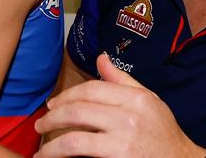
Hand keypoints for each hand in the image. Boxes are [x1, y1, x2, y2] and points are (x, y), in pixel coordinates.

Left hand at [34, 54, 205, 157]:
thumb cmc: (164, 134)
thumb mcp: (148, 100)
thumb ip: (122, 80)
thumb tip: (100, 58)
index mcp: (135, 98)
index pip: (91, 89)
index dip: (66, 96)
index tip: (53, 104)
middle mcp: (128, 117)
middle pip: (78, 111)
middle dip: (53, 118)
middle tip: (41, 126)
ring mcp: (123, 142)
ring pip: (75, 139)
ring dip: (52, 146)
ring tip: (41, 151)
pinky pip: (84, 156)